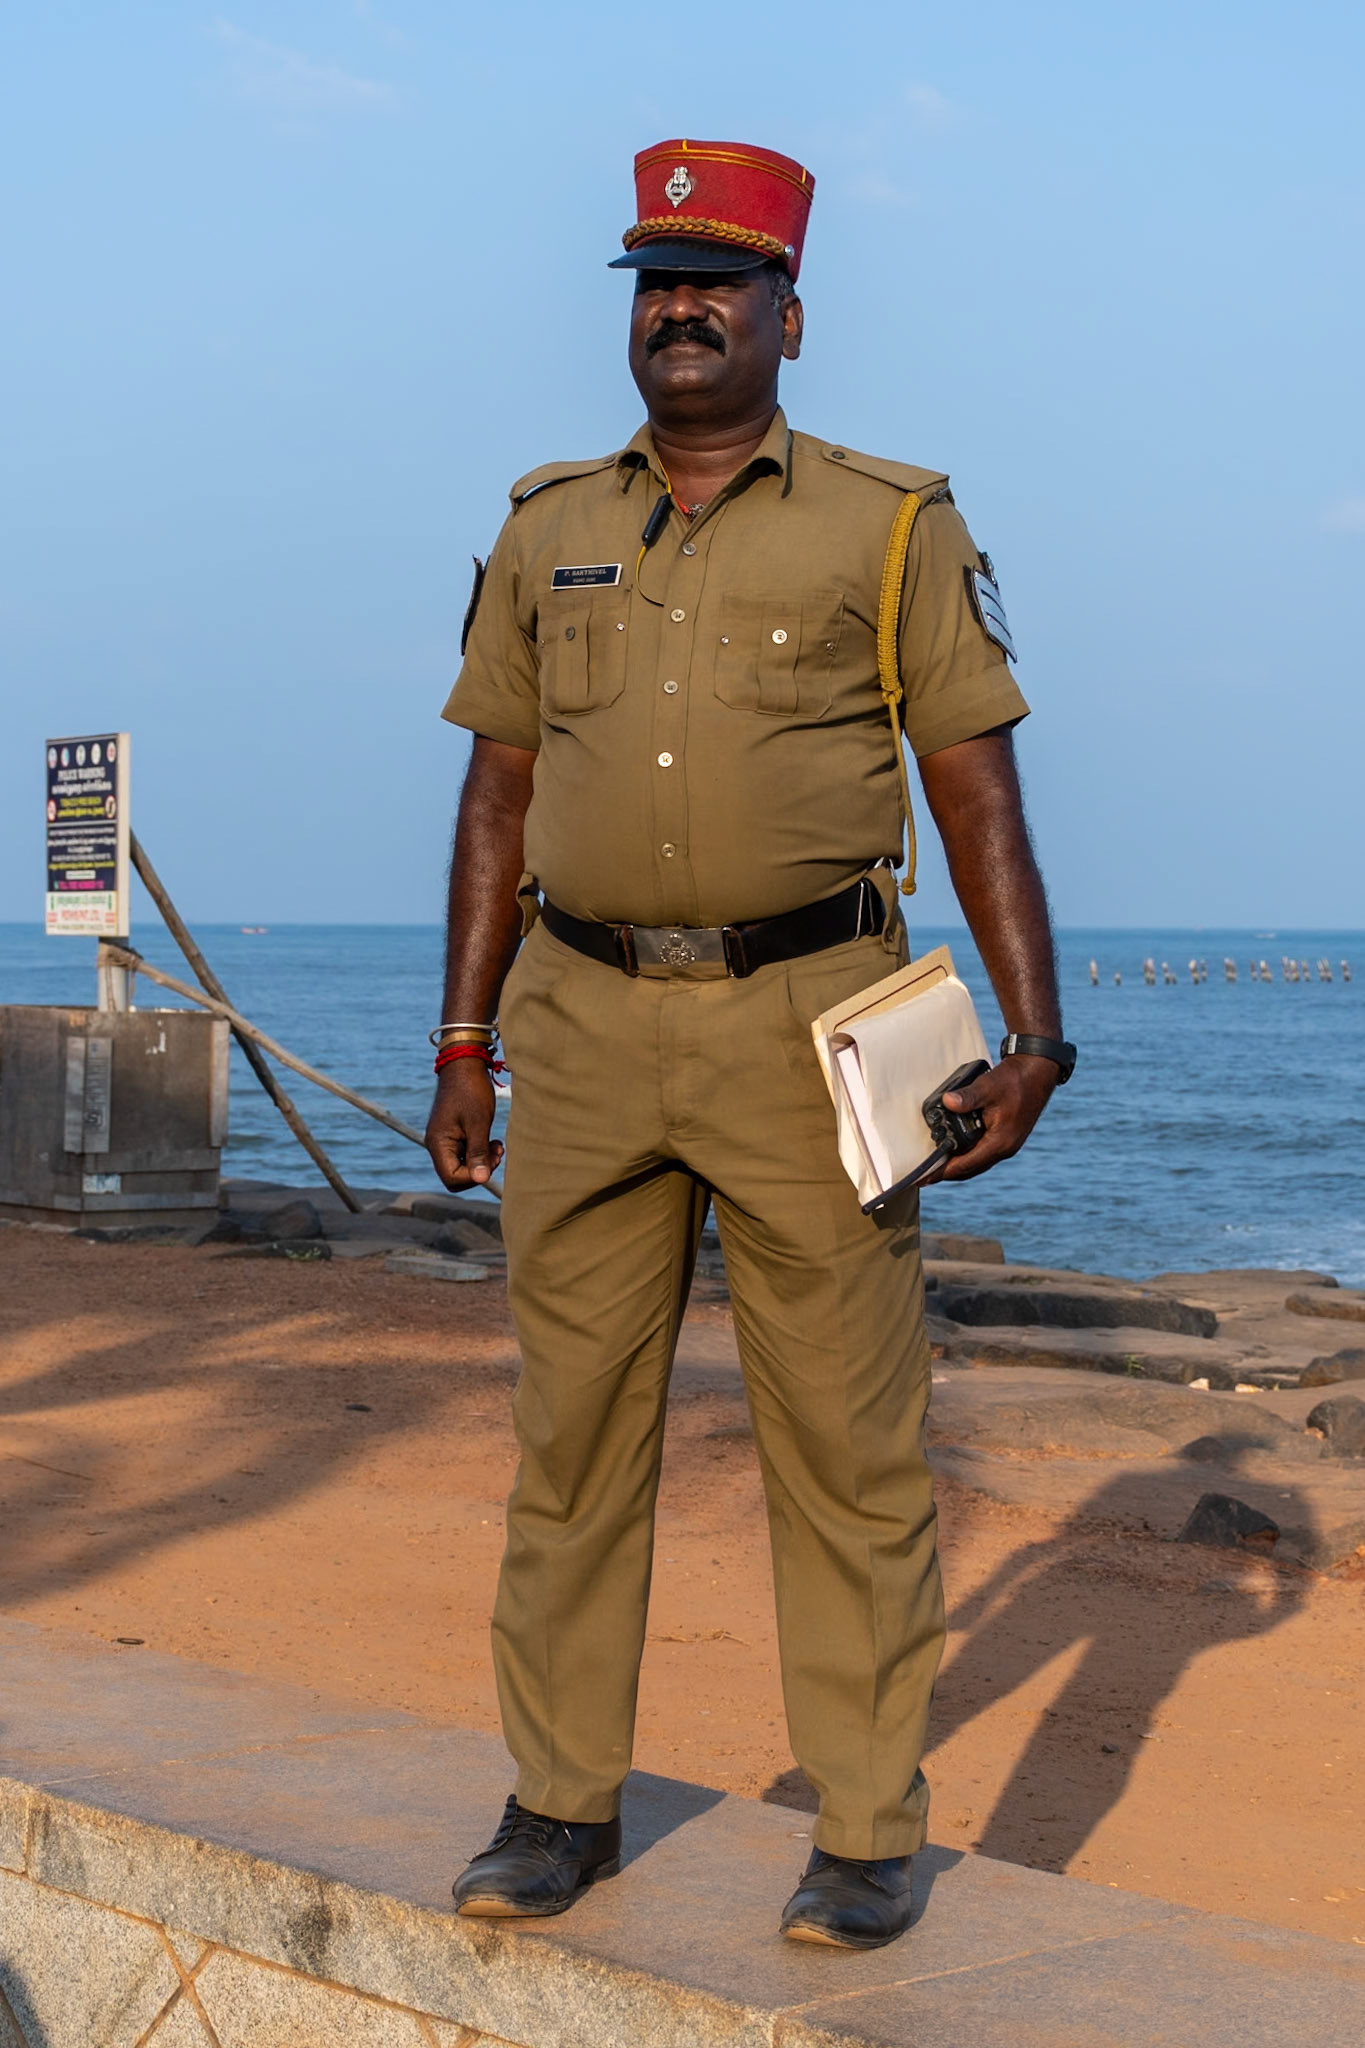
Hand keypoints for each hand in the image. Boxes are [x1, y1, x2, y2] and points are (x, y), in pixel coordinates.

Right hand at [425, 1061, 503, 1188]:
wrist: (465, 1063)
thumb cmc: (471, 1089)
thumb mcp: (478, 1122)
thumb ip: (479, 1152)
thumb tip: (483, 1180)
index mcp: (438, 1143)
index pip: (452, 1178)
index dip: (473, 1177)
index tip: (491, 1160)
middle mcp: (438, 1144)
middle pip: (456, 1176)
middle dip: (479, 1170)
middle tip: (497, 1154)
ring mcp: (445, 1139)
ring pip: (463, 1165)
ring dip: (482, 1161)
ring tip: (498, 1146)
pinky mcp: (454, 1133)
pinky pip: (466, 1153)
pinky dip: (480, 1151)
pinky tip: (492, 1141)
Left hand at [924, 1055, 1057, 1183]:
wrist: (1037, 1073)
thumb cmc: (1014, 1080)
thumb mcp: (988, 1086)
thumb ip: (967, 1097)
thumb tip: (946, 1101)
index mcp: (1000, 1142)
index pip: (965, 1165)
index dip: (942, 1172)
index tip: (924, 1178)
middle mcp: (1005, 1148)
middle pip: (970, 1169)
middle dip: (947, 1173)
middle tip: (925, 1176)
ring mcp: (1008, 1144)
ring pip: (977, 1163)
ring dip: (958, 1165)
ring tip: (936, 1165)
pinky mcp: (1008, 1137)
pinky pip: (983, 1153)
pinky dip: (968, 1155)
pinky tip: (956, 1149)